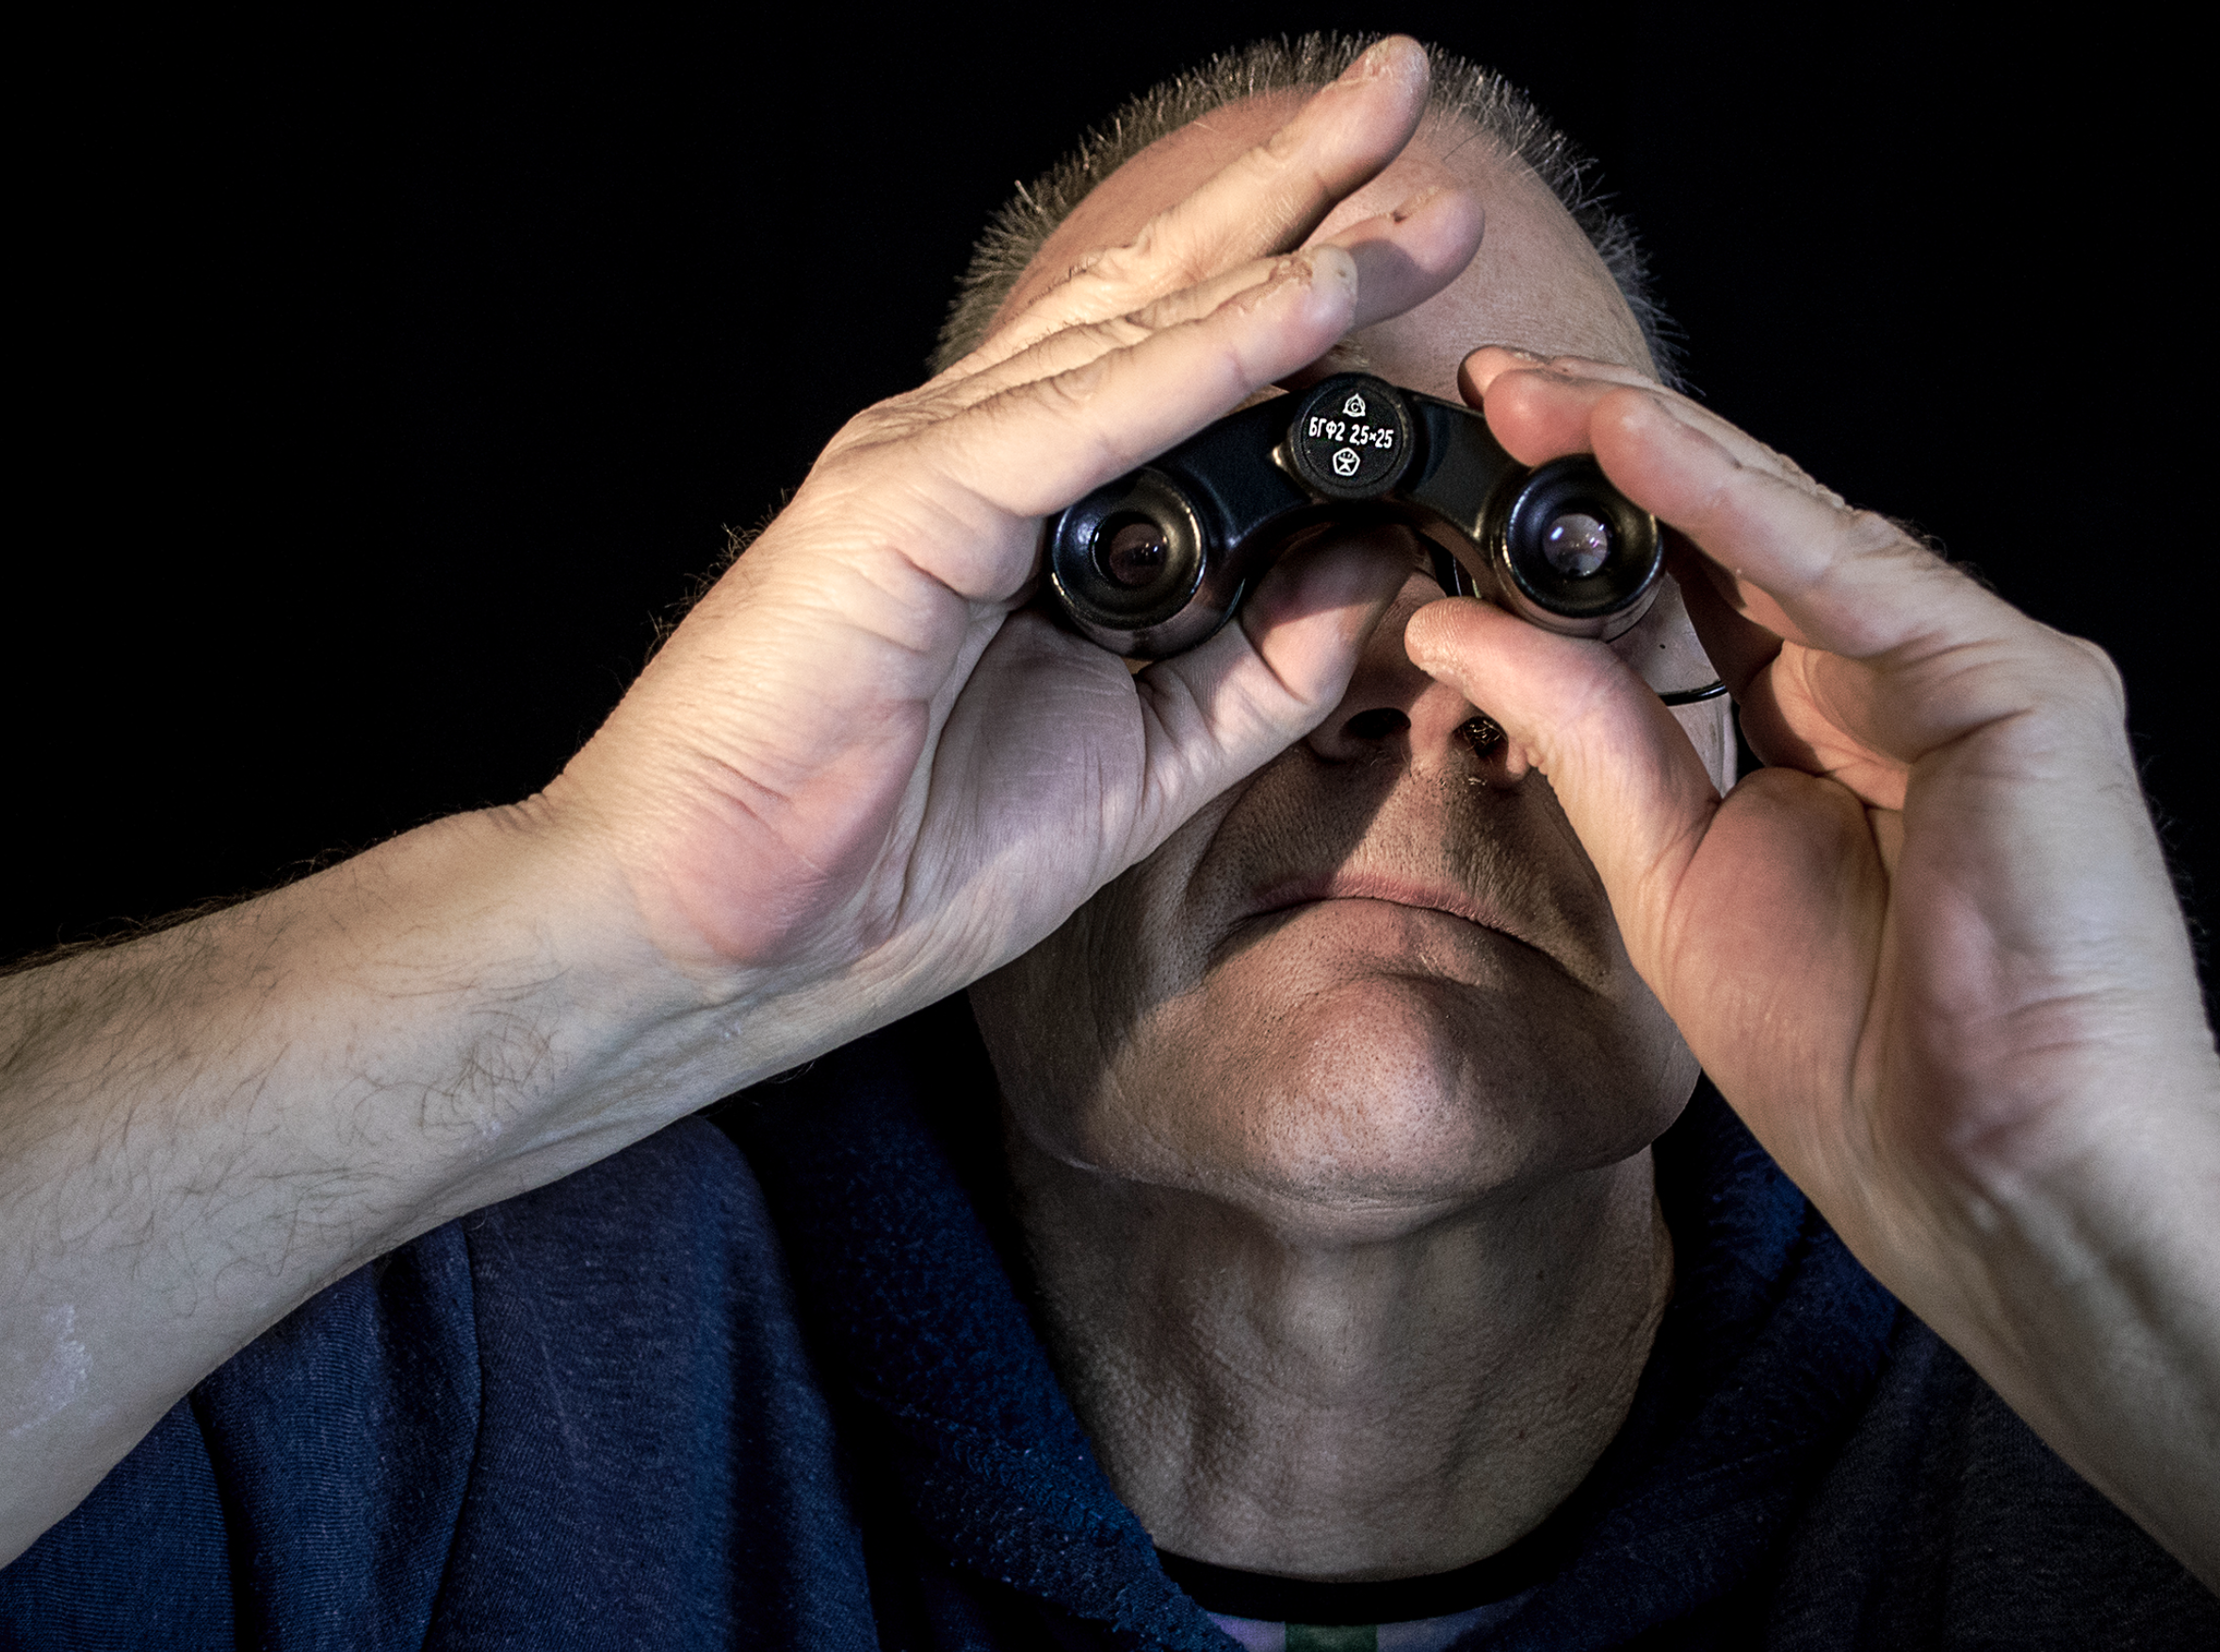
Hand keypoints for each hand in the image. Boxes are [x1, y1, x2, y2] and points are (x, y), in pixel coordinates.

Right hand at [0, 38, 1486, 1561]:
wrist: (718, 934)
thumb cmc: (892, 859)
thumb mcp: (1140, 764)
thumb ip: (1260, 671)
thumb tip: (1373, 571)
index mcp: (1033, 518)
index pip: (1187, 373)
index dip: (1301, 303)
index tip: (1416, 254)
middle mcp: (988, 459)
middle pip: (1171, 299)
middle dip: (1302, 197)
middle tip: (1408, 93)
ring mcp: (941, 465)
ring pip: (1143, 326)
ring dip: (1284, 242)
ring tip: (1402, 162)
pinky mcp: (910, 501)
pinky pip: (1091, 412)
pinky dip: (1210, 354)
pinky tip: (1311, 299)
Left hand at [1407, 351, 2219, 1648]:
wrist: (1983, 1173)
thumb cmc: (1850, 1053)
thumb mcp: (1668, 872)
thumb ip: (1580, 736)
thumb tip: (1450, 626)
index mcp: (1813, 729)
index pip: (1690, 590)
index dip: (1584, 524)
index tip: (1473, 461)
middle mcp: (1889, 680)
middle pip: (1733, 536)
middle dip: (1608, 455)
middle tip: (1487, 383)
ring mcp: (1962, 671)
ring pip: (1787, 527)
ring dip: (1653, 449)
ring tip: (1532, 388)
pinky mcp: (2021, 683)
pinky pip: (1849, 573)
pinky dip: (1736, 502)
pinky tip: (1631, 439)